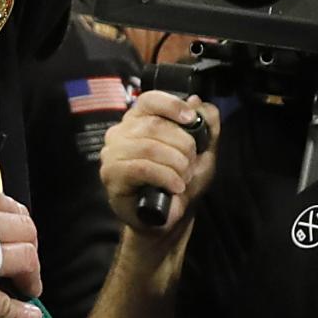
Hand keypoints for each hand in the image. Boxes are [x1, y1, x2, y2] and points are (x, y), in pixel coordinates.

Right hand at [99, 91, 216, 233]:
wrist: (169, 218)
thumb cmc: (181, 181)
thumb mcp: (203, 152)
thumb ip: (205, 125)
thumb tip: (198, 101)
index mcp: (139, 120)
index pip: (149, 100)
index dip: (172, 105)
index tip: (190, 119)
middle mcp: (121, 132)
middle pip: (153, 125)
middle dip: (182, 145)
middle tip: (191, 163)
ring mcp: (112, 153)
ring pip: (148, 147)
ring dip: (175, 163)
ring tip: (184, 178)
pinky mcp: (111, 175)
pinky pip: (141, 168)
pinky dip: (165, 176)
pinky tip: (175, 186)